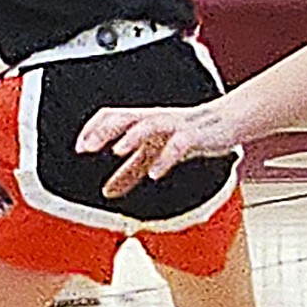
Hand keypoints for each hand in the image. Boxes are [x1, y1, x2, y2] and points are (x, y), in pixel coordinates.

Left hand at [76, 99, 243, 196]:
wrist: (227, 121)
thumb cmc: (187, 134)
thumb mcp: (153, 153)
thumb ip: (129, 172)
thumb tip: (107, 192)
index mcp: (143, 119)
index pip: (111, 115)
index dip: (92, 128)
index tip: (79, 148)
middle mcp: (156, 119)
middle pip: (126, 116)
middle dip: (105, 131)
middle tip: (87, 149)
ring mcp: (176, 125)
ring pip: (151, 124)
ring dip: (133, 136)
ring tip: (118, 152)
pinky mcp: (195, 136)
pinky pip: (179, 144)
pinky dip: (166, 157)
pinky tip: (155, 173)